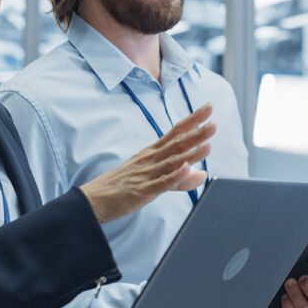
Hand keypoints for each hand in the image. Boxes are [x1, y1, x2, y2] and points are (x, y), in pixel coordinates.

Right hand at [80, 104, 215, 223]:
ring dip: (191, 152)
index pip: (175, 132)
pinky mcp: (142, 191)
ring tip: (208, 143)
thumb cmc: (121, 186)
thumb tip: (201, 174)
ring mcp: (146, 174)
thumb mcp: (152, 178)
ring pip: (172, 161)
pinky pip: (161, 183)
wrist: (93, 200)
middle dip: (196, 132)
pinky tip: (186, 168)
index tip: (208, 108)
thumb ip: (178, 178)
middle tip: (213, 121)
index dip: (192, 120)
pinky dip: (174, 175)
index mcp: (151, 153)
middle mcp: (150, 160)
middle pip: (176, 144)